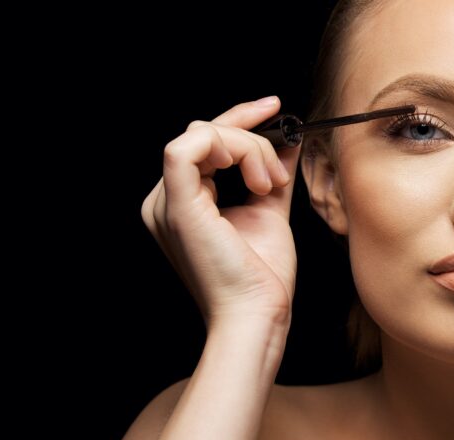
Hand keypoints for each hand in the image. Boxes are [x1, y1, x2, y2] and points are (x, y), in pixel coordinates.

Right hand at [141, 97, 299, 328]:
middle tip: (280, 169)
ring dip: (250, 149)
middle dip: (251, 134)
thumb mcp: (270, 211)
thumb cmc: (261, 277)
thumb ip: (273, 173)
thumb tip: (288, 139)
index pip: (205, 141)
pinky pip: (186, 149)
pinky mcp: (176, 206)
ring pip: (202, 134)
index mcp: (183, 201)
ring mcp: (165, 203)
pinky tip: (257, 180)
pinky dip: (230, 148)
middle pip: (203, 132)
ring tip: (270, 186)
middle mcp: (164, 200)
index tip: (276, 109)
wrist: (257, 315)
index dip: (240, 119)